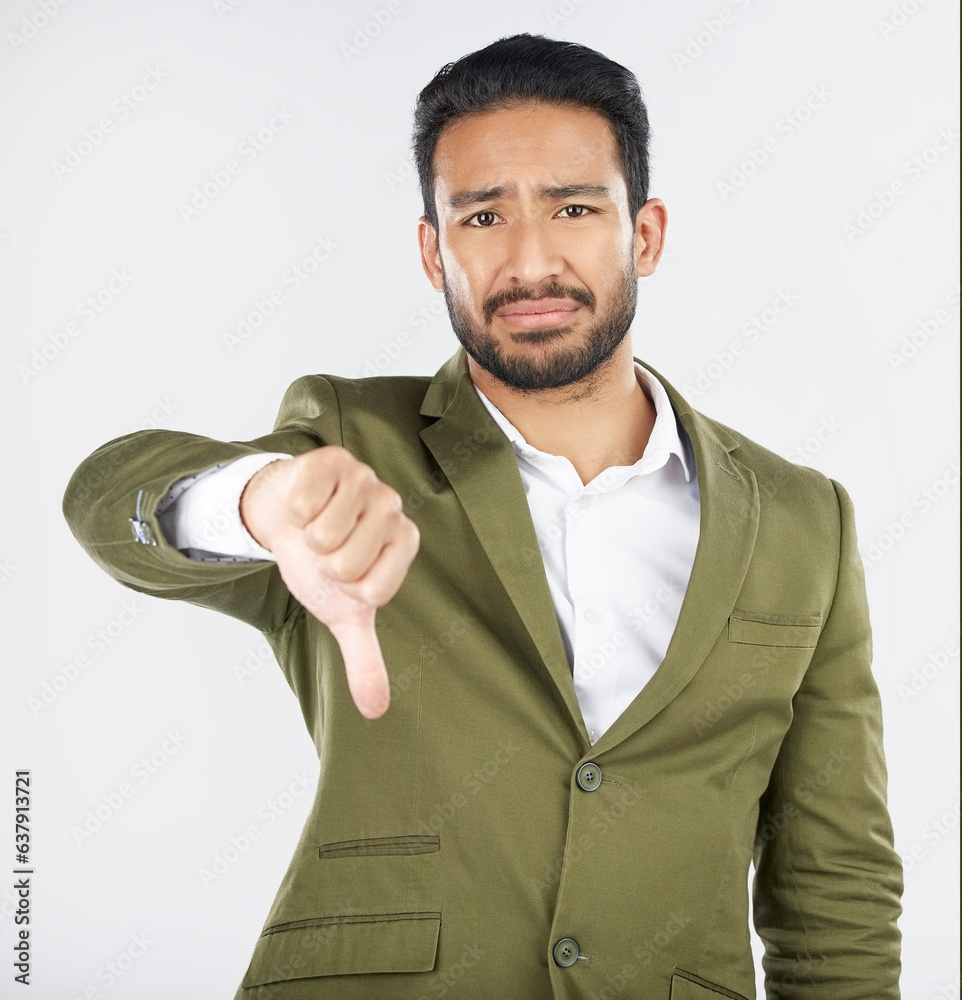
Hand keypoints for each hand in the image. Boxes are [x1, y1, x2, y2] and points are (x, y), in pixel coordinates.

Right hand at [239, 447, 419, 718]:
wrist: (286, 518)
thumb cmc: (322, 564)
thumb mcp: (343, 613)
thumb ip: (365, 659)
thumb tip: (375, 710)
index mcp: (405, 543)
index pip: (373, 590)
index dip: (346, 591)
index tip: (345, 577)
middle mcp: (393, 507)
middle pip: (347, 563)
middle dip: (324, 565)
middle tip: (325, 550)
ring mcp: (365, 478)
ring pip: (325, 532)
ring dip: (306, 537)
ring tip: (314, 527)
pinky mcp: (332, 459)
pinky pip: (304, 499)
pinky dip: (293, 510)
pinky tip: (304, 503)